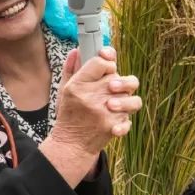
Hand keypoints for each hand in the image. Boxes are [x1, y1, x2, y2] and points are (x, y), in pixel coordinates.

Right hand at [41, 47, 140, 186]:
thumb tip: (78, 50)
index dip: (106, 62)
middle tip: (110, 88)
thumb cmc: (69, 114)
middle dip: (117, 81)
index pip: (101, 62)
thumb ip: (71, 69)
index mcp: (78, 85)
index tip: (105, 68)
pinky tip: (116, 120)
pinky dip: (125, 119)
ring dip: (126, 98)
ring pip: (130, 96)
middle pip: (117, 77)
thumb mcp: (64, 90)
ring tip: (115, 103)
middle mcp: (91, 97)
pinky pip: (129, 117)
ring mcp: (104, 112)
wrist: (71, 144)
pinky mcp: (113, 127)